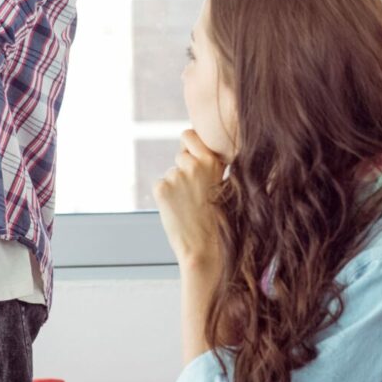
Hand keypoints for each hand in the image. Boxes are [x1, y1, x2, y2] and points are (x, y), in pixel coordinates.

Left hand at [152, 130, 225, 266]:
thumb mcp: (221, 183)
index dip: (189, 146)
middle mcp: (194, 165)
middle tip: (195, 193)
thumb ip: (209, 162)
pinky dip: (166, 196)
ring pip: (170, 173)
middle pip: (179, 155)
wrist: (206, 246)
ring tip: (188, 205)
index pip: (188, 135)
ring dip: (175, 186)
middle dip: (183, 169)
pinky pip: (160, 185)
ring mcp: (176, 176)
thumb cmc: (216, 216)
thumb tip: (192, 141)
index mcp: (212, 161)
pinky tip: (178, 209)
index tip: (192, 156)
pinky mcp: (161, 188)